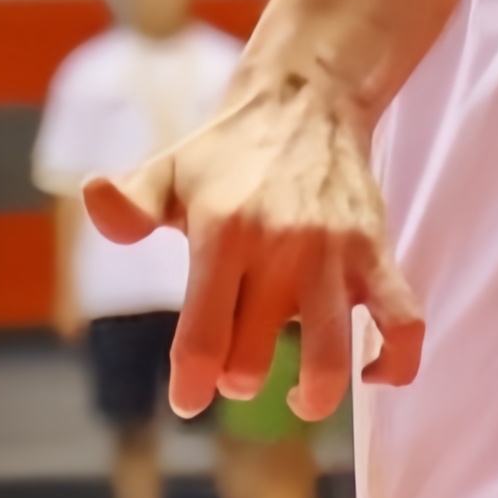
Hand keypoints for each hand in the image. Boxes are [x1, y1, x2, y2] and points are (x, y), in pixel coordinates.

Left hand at [85, 48, 424, 418]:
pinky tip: (371, 375)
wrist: (308, 100)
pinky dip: (394, 362)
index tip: (189, 397)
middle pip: (254, 360)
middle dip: (237, 377)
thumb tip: (95, 196)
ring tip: (297, 397)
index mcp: (224, 234)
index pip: (201, 342)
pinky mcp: (376, 252)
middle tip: (234, 359)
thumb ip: (130, 203)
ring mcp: (335, 253)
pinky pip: (402, 321)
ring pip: (330, 355)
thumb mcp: (169, 171)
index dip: (191, 387)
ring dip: (312, 395)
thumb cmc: (227, 152)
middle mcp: (282, 248)